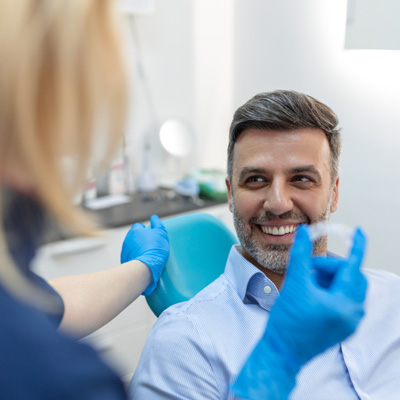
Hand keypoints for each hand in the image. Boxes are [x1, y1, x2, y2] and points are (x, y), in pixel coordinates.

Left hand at [121, 215, 169, 294]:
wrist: (144, 267)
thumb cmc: (154, 249)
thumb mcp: (160, 233)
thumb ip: (157, 224)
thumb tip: (154, 217)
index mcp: (135, 230)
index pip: (139, 226)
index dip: (145, 230)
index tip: (151, 235)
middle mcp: (127, 239)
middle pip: (135, 236)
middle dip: (141, 239)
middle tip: (151, 245)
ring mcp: (125, 250)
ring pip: (132, 246)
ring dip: (138, 248)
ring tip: (148, 254)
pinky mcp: (124, 260)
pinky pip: (131, 256)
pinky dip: (136, 257)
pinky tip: (143, 261)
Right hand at [232, 225, 366, 399]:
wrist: (281, 352)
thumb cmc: (287, 322)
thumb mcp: (294, 284)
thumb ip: (301, 255)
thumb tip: (304, 233)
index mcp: (344, 304)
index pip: (354, 267)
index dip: (357, 246)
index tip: (360, 232)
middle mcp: (352, 314)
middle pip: (350, 277)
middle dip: (331, 267)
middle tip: (310, 268)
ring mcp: (348, 322)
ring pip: (346, 288)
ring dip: (329, 278)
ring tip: (307, 282)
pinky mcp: (342, 327)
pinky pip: (342, 300)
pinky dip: (329, 290)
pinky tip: (310, 292)